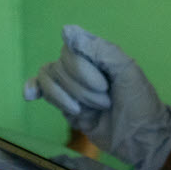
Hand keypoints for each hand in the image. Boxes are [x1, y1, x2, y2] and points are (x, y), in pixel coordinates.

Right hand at [24, 25, 170, 169]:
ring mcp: (72, 86)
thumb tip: (66, 30)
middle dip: (81, 88)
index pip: (71, 49)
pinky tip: (29, 94)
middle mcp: (82, 67)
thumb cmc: (140, 102)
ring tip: (90, 110)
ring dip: (69, 97)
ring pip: (49, 79)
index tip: (104, 86)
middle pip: (60, 66)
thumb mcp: (126, 70)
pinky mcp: (66, 105)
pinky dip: (34, 88)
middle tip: (105, 101)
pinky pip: (45, 92)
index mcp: (97, 55)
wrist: (140, 139)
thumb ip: (98, 48)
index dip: (82, 69)